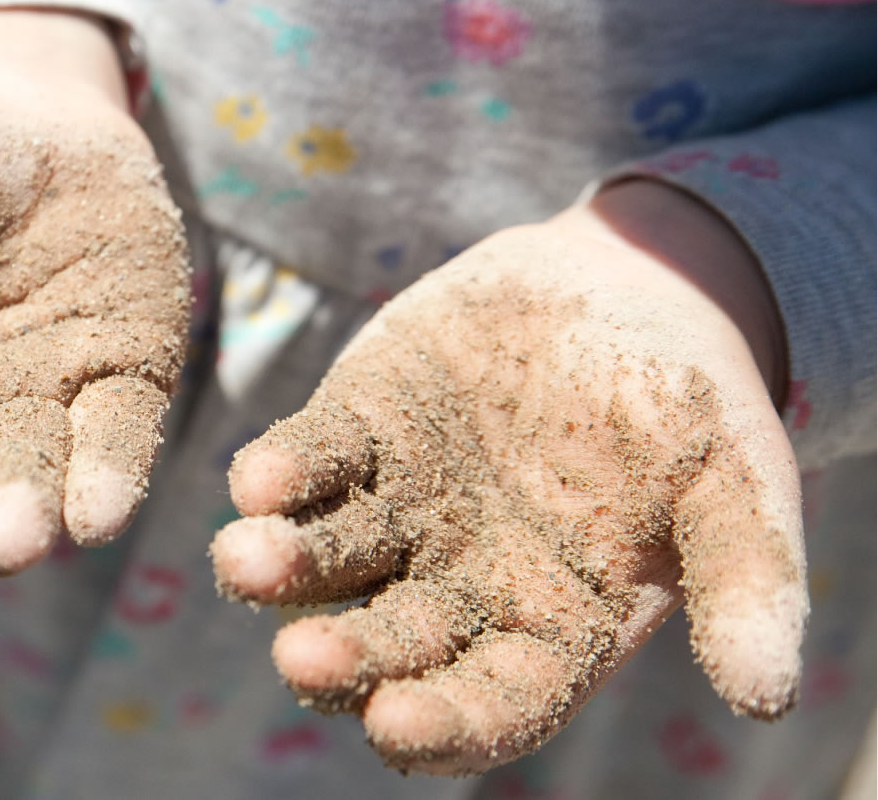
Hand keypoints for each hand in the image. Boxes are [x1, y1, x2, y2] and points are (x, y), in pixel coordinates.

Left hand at [211, 182, 804, 772]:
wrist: (630, 286)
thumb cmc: (693, 406)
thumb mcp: (740, 487)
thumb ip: (748, 584)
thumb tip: (767, 693)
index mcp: (547, 628)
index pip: (489, 704)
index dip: (443, 725)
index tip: (395, 727)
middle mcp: (456, 586)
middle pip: (388, 645)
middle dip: (345, 658)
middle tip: (305, 657)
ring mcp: (395, 512)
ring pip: (324, 563)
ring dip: (280, 570)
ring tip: (245, 559)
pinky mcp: (352, 433)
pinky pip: (306, 465)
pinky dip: (279, 474)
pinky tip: (256, 482)